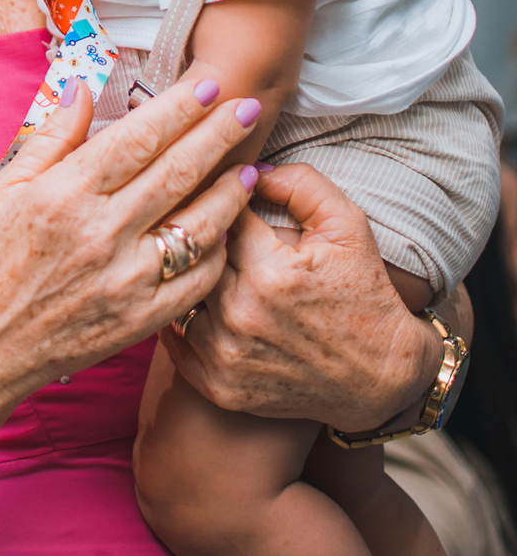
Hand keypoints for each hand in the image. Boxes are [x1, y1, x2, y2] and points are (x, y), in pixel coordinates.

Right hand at [0, 77, 263, 401]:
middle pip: (177, 172)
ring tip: (250, 167)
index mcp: (66, 194)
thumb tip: (83, 87)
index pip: (138, 139)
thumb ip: (52, 136)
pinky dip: (218, 252)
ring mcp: (126, 279)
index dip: (179, 109)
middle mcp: (102, 233)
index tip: (208, 86)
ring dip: (230, 192)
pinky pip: (196, 280)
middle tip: (250, 107)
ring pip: (198, 225)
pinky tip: (227, 230)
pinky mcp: (140, 318)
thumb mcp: (6, 187)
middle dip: (220, 135)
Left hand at [159, 162, 444, 430]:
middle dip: (197, 235)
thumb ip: (299, 183)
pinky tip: (190, 298)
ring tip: (192, 259)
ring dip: (184, 275)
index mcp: (269, 271)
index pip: (217, 213)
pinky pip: (175, 341)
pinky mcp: (218, 386)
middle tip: (200, 221)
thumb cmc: (364, 293)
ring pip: (178, 295)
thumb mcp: (346, 224)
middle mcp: (240, 315)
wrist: (380, 377)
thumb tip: (250, 168)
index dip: (218, 197)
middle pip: (191, 254)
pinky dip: (179, 316)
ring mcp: (226, 357)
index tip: (220, 191)